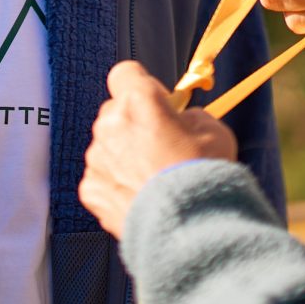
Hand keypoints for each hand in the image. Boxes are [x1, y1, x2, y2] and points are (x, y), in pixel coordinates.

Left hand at [79, 61, 236, 238]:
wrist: (190, 230)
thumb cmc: (205, 174)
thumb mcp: (214, 130)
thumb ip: (189, 116)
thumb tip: (181, 120)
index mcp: (139, 100)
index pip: (125, 73)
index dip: (142, 85)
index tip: (158, 103)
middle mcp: (110, 123)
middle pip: (115, 110)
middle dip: (134, 122)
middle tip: (160, 146)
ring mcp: (97, 156)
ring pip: (107, 144)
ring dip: (124, 154)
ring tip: (153, 179)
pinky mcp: (90, 188)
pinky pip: (101, 175)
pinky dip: (116, 183)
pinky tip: (141, 197)